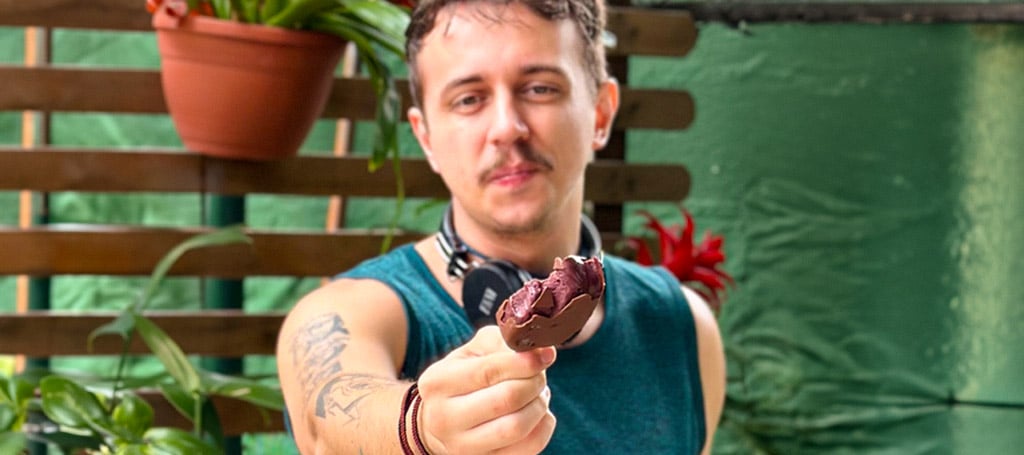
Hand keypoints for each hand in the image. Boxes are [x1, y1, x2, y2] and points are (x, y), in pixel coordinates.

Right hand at [415, 326, 556, 453]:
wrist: (439, 422)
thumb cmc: (463, 379)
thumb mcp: (472, 352)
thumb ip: (502, 342)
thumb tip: (540, 349)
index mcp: (438, 382)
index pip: (488, 371)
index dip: (524, 362)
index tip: (546, 354)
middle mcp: (444, 418)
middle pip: (506, 400)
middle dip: (534, 382)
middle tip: (540, 374)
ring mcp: (462, 447)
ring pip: (517, 427)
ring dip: (539, 405)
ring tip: (538, 393)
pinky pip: (528, 448)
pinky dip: (543, 426)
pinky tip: (537, 413)